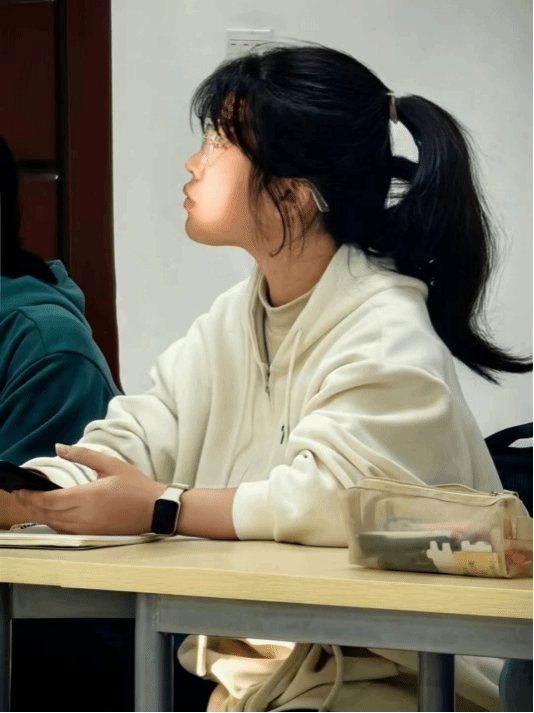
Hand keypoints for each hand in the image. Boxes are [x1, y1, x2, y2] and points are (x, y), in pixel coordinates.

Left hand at [13, 446, 166, 535]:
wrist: (156, 509)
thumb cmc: (136, 486)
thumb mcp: (110, 464)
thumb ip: (82, 455)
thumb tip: (59, 447)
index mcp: (87, 497)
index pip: (48, 500)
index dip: (30, 496)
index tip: (20, 489)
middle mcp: (83, 516)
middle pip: (46, 514)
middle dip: (29, 505)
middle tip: (18, 495)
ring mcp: (87, 528)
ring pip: (53, 524)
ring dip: (39, 515)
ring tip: (30, 503)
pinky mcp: (92, 534)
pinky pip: (64, 530)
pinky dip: (53, 522)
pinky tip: (50, 514)